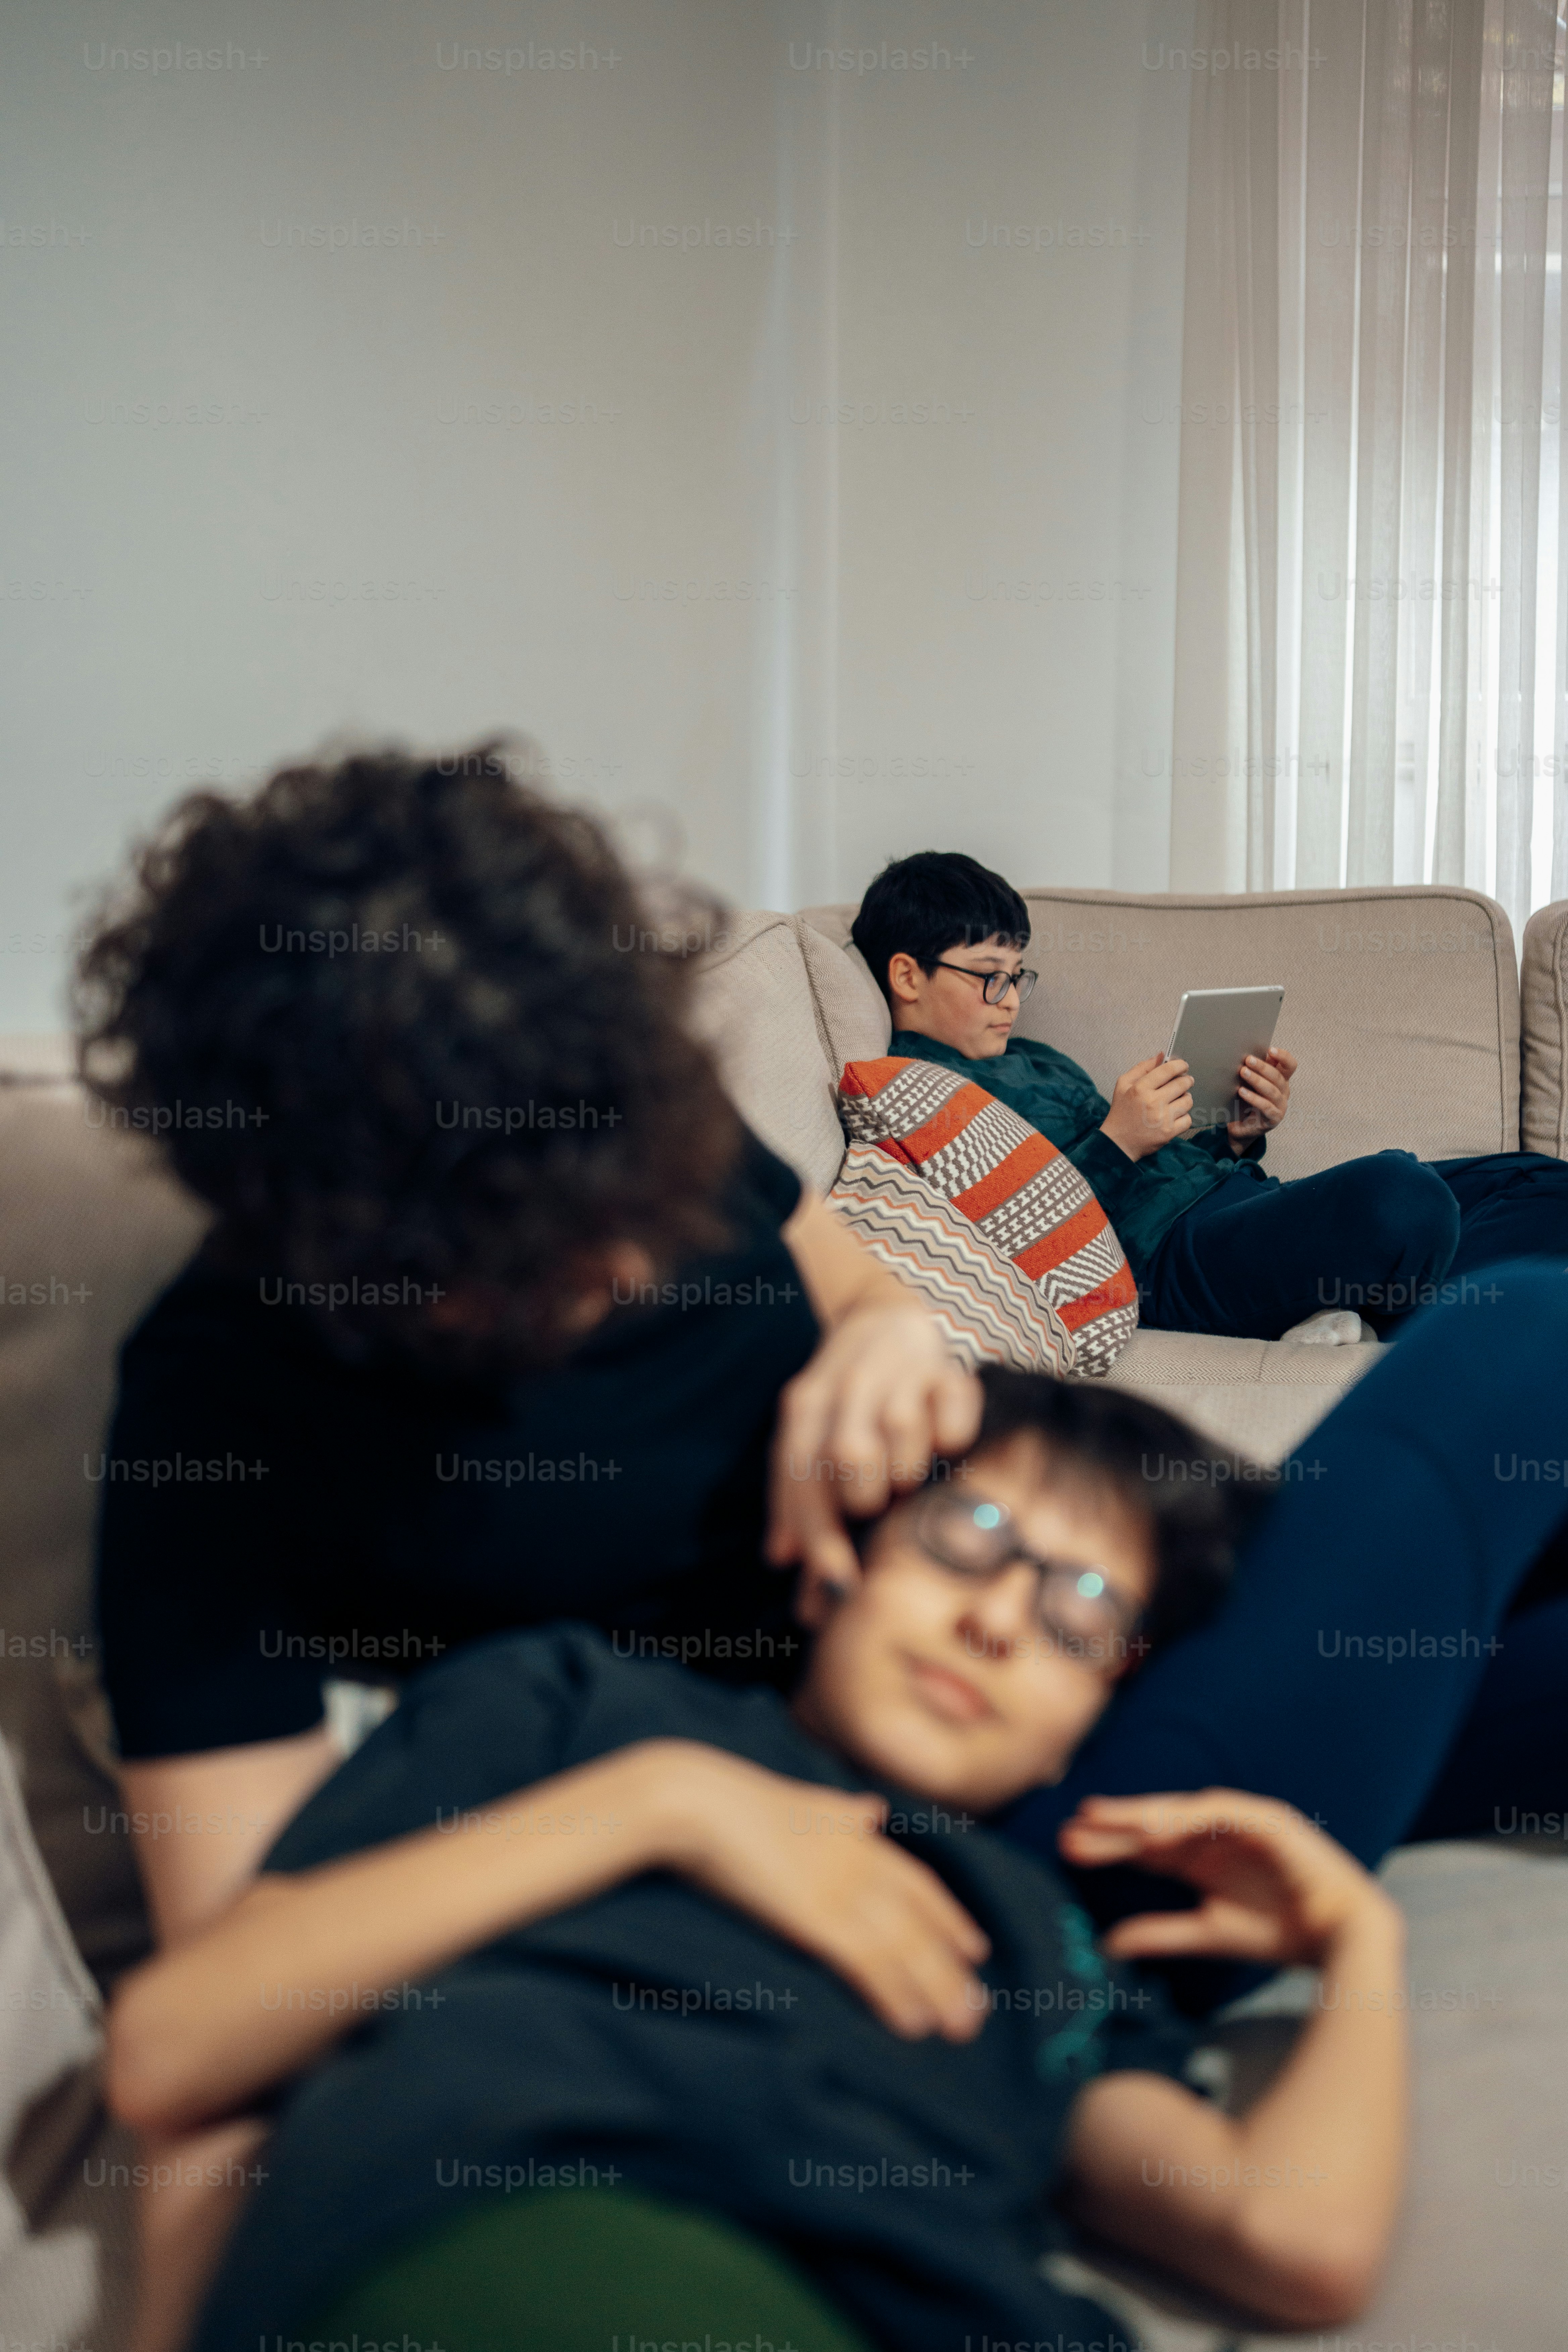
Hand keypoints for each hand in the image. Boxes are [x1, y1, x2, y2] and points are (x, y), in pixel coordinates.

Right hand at [646, 1740, 989, 2039]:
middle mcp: (859, 1861)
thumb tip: (873, 1808)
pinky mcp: (816, 1918)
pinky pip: (869, 1965)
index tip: (975, 1950)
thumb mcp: (801, 1799)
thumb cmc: (734, 1802)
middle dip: (953, 1970)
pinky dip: (894, 1996)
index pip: (919, 1883)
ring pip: (905, 1948)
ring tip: (959, 2029)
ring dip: (937, 1992)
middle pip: (921, 1923)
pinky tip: (911, 2024)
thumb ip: (841, 1809)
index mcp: (855, 1832)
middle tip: (977, 2011)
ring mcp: (840, 1890)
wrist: (693, 1802)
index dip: (950, 1918)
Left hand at [766, 1303, 980, 1611]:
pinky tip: (947, 1441)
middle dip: (865, 1495)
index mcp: (805, 1406)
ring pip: (901, 1427)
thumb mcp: (810, 1441)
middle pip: (850, 1451)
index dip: (819, 1535)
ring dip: (908, 1466)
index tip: (841, 1584)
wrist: (881, 1316)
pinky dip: (952, 1430)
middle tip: (879, 1504)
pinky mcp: (947, 1366)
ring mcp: (898, 1370)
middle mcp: (847, 1384)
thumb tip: (779, 1560)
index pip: (801, 1474)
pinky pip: (955, 1403)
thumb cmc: (845, 1402)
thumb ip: (798, 1502)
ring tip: (910, 1476)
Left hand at [1058, 1787, 1395, 1967]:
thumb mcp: (1209, 1934)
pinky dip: (1189, 1819)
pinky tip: (1157, 1832)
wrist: (1341, 1938)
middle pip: (1155, 1825)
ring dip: (1144, 1816)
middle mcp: (1216, 1836)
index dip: (1110, 1845)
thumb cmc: (1279, 1934)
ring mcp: (1242, 1823)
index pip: (1146, 1848)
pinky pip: (1221, 1814)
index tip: (1068, 1845)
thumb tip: (1107, 1945)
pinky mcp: (1269, 1820)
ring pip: (1182, 1812)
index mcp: (1203, 1860)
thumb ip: (1161, 1934)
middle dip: (1115, 1825)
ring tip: (1105, 1821)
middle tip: (1071, 1826)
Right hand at [1100, 1056, 1193, 1160]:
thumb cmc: (1121, 1112)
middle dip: (1186, 1080)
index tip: (1183, 1066)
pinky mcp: (1169, 1132)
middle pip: (1182, 1084)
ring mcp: (1162, 1118)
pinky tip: (1175, 1115)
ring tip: (1177, 1100)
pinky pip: (1187, 1119)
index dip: (1180, 1065)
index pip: (1168, 1070)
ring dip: (1185, 1098)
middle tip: (1184, 1081)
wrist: (1118, 1142)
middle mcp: (1153, 1102)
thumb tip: (1161, 1055)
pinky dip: (1183, 1116)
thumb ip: (1142, 1068)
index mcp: (1140, 1088)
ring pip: (1187, 1101)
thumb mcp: (1123, 1085)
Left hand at [1228, 1046, 1295, 1147]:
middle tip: (1247, 1060)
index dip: (1283, 1056)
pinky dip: (1254, 1098)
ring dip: (1257, 1080)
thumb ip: (1254, 1069)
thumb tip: (1246, 1052)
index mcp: (1281, 1080)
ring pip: (1272, 1091)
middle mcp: (1284, 1092)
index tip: (1270, 1049)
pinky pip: (1266, 1107)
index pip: (1290, 1065)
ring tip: (1243, 1072)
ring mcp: (1281, 1106)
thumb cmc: (1245, 1100)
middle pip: (1278, 1076)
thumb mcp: (1250, 1082)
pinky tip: (1241, 1092)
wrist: (1240, 1126)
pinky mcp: (1273, 1119)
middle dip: (1262, 1067)